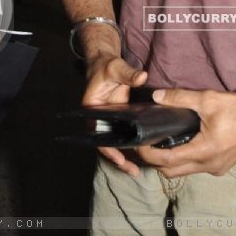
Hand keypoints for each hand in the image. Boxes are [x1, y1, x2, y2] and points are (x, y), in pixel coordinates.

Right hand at [82, 53, 147, 176]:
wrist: (106, 64)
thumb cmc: (107, 67)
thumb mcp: (116, 68)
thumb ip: (129, 73)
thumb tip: (142, 77)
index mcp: (92, 110)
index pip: (98, 134)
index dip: (108, 148)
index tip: (119, 159)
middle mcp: (99, 119)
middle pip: (107, 143)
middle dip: (119, 159)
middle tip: (134, 172)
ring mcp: (110, 120)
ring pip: (115, 142)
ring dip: (125, 156)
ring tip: (137, 171)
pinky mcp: (120, 119)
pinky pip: (124, 135)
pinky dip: (131, 144)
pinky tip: (142, 152)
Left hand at [136, 85, 235, 177]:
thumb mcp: (208, 99)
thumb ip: (180, 98)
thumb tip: (157, 96)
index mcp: (204, 151)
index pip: (167, 160)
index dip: (148, 153)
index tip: (137, 144)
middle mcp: (209, 166)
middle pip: (172, 172)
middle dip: (155, 162)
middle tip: (145, 144)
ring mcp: (217, 169)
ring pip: (184, 172)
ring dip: (170, 162)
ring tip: (159, 143)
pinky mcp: (222, 166)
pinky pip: (197, 168)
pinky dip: (185, 161)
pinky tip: (181, 144)